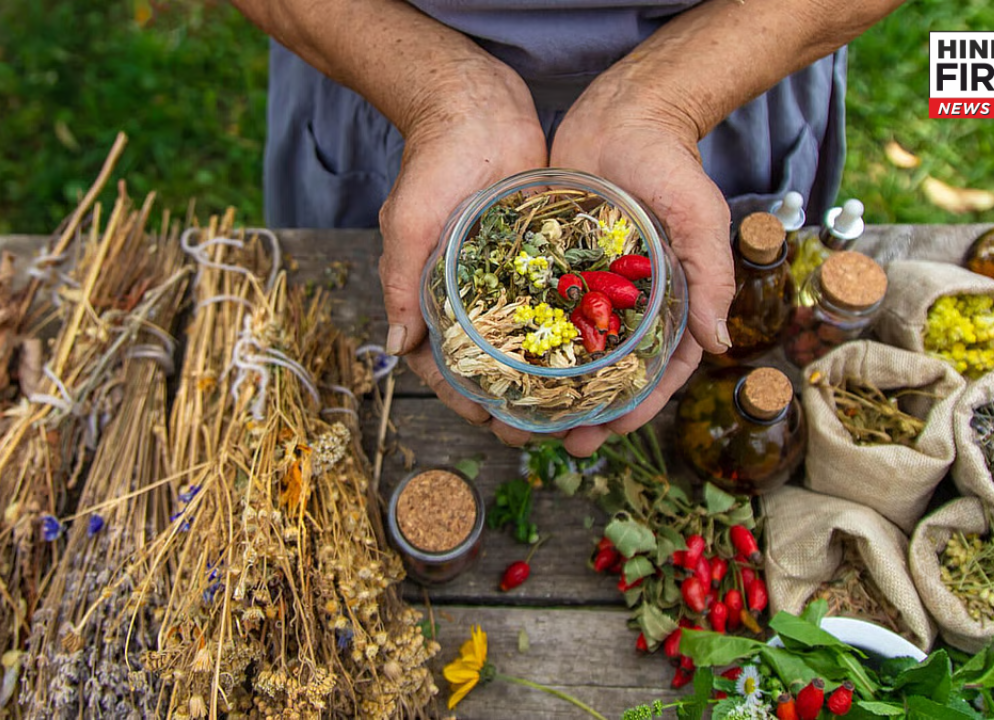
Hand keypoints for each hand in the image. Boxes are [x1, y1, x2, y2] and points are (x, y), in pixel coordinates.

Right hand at [378, 64, 547, 445]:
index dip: (464, 398)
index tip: (490, 422)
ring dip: (546, 378)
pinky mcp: (540, 260)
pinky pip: (555, 305)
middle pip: (490, 365)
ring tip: (575, 408)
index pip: (442, 364)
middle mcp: (469, 296)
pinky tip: (598, 356)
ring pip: (527, 343)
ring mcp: (507, 280)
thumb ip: (401, 282)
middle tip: (543, 430)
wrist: (474, 105)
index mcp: (429, 296)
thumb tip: (395, 344)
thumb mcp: (409, 223)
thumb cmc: (432, 163)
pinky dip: (571, 332)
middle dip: (513, 401)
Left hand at [549, 80, 735, 455]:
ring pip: (574, 349)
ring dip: (555, 387)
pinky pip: (542, 308)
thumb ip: (713, 276)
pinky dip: (528, 340)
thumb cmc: (672, 163)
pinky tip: (504, 365)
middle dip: (591, 412)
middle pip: (611, 371)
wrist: (626, 110)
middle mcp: (630, 301)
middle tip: (563, 442)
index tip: (611, 433)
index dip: (638, 406)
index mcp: (671, 301)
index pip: (659, 369)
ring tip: (528, 418)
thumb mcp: (699, 217)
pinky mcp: (558, 264)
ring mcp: (592, 285)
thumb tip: (721, 344)